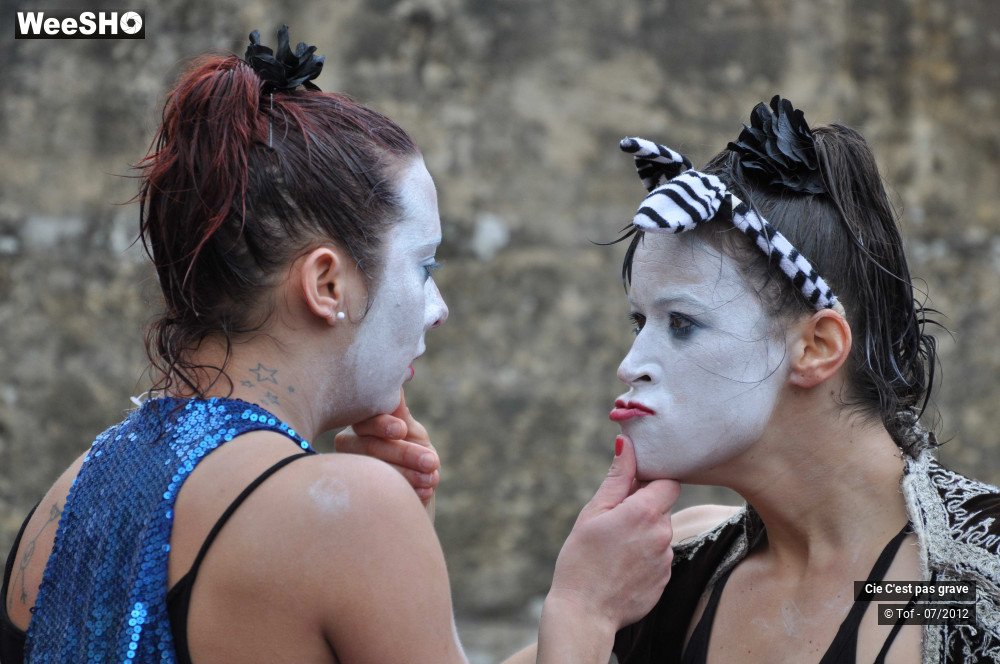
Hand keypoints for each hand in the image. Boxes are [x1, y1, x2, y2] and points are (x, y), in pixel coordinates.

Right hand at [334, 390, 440, 506]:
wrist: (411, 502)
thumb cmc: (413, 458)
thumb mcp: (410, 433)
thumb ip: (400, 411)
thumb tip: (400, 371)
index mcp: (360, 425)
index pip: (367, 421)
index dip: (383, 424)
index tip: (402, 430)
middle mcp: (347, 446)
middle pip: (370, 446)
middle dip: (405, 453)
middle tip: (432, 462)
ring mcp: (348, 473)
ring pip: (374, 470)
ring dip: (408, 475)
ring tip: (432, 480)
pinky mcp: (356, 496)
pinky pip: (378, 493)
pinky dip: (406, 492)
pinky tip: (424, 495)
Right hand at [547, 435, 679, 634]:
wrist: (584, 613)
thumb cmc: (581, 559)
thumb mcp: (594, 512)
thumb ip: (617, 478)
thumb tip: (627, 443)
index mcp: (646, 512)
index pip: (668, 482)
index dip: (652, 482)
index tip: (632, 489)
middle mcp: (663, 534)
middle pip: (662, 508)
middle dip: (643, 509)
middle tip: (613, 522)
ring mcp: (666, 560)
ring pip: (660, 534)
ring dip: (643, 534)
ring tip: (614, 549)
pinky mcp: (665, 580)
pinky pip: (658, 558)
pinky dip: (644, 557)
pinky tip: (620, 566)